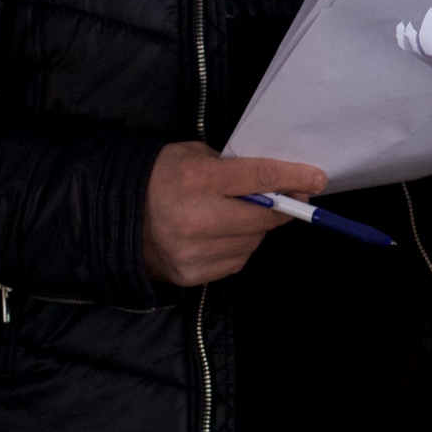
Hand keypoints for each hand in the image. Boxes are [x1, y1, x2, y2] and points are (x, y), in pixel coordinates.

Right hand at [142, 143, 326, 285]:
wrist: (113, 219)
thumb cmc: (158, 178)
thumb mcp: (192, 155)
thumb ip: (231, 166)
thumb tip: (275, 180)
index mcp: (196, 180)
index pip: (257, 178)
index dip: (292, 177)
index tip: (317, 178)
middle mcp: (196, 219)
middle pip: (263, 217)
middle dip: (283, 206)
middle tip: (293, 196)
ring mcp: (194, 253)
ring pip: (253, 242)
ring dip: (257, 228)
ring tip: (239, 214)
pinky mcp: (192, 276)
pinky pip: (236, 260)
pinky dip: (239, 246)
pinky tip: (223, 234)